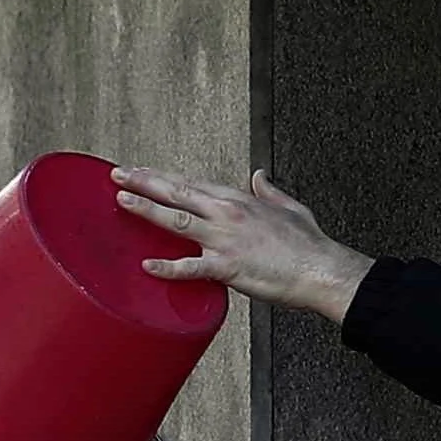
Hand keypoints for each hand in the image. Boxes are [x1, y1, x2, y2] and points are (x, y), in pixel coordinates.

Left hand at [110, 166, 373, 324]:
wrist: (322, 269)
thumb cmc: (308, 244)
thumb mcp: (290, 207)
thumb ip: (270, 191)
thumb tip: (259, 176)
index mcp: (239, 200)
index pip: (192, 183)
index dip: (164, 176)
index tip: (142, 170)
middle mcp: (228, 213)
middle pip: (178, 192)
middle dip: (145, 182)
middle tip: (118, 174)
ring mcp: (226, 238)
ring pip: (178, 219)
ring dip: (147, 208)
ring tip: (121, 200)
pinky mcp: (228, 266)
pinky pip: (191, 267)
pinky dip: (168, 267)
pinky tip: (147, 265)